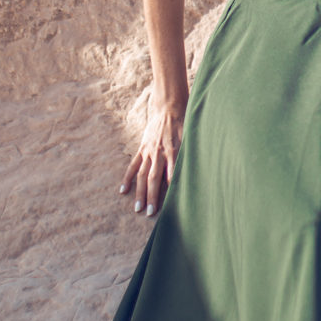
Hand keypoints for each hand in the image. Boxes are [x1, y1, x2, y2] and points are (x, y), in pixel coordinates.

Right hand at [120, 98, 185, 216]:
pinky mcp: (142, 148)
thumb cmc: (185, 125)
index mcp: (174, 152)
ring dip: (139, 193)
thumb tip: (197, 173)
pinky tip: (123, 190)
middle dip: (152, 197)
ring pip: (142, 175)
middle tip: (149, 213)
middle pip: (153, 179)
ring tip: (137, 208)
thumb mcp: (191, 139)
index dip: (170, 191)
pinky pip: (133, 165)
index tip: (170, 207)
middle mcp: (160, 154)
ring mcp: (149, 152)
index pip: (171, 176)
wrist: (170, 107)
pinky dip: (127, 178)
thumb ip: (191, 156)